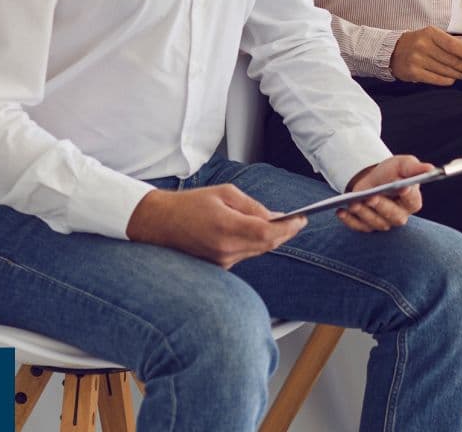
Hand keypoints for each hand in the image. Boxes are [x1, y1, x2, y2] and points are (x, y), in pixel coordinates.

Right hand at [126, 185, 305, 268]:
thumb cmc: (190, 204)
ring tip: (283, 224)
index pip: (268, 234)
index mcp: (226, 228)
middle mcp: (225, 250)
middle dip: (285, 233)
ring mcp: (221, 262)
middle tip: (298, 220)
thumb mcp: (224, 193)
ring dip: (271, 239)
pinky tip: (258, 232)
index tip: (302, 219)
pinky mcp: (219, 267)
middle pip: (267, 245)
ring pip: (258, 251)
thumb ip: (252, 206)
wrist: (159, 224)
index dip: (289, 228)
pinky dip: (255, 244)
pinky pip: (245, 255)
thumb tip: (276, 216)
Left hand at [338, 155, 432, 231]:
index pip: (412, 201)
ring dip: (364, 214)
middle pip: (394, 216)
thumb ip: (415, 167)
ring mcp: (383, 222)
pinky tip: (341, 211)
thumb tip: (431, 169)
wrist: (373, 177)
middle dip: (382, 207)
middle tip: (371, 197)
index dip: (408, 196)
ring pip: (375, 223)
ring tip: (353, 203)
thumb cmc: (392, 171)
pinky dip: (349, 221)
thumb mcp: (402, 164)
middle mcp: (400, 215)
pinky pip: (359, 227)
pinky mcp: (367, 225)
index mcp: (412, 201)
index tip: (403, 187)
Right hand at [390, 26, 461, 85]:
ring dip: (460, 74)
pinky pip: (437, 79)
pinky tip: (453, 79)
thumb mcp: (431, 35)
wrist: (392, 51)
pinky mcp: (413, 72)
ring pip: (446, 70)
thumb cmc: (417, 42)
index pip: (455, 45)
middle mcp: (423, 45)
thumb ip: (450, 41)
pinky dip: (448, 80)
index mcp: (430, 33)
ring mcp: (417, 59)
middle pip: (453, 60)